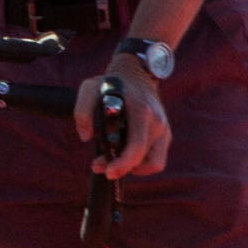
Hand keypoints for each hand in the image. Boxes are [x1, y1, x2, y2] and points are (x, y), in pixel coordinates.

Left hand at [78, 59, 169, 177]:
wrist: (135, 74)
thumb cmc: (110, 83)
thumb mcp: (89, 89)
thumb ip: (82, 111)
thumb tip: (86, 137)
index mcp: (141, 111)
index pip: (137, 146)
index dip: (123, 164)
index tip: (108, 172)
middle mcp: (156, 122)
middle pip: (146, 160)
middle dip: (122, 168)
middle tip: (100, 166)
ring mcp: (164, 129)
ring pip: (154, 164)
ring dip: (133, 168)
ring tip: (112, 160)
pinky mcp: (165, 135)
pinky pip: (156, 159)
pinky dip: (140, 163)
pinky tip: (123, 155)